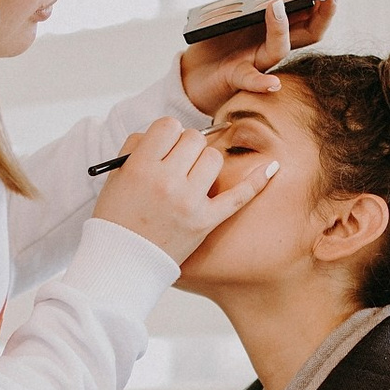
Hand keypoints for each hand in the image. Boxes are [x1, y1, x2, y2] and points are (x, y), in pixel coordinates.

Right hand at [93, 116, 277, 263]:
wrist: (122, 263)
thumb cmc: (117, 217)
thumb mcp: (116, 177)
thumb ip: (137, 147)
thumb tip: (166, 132)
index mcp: (140, 167)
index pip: (168, 126)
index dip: (167, 133)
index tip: (164, 147)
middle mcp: (167, 182)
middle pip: (193, 139)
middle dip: (186, 146)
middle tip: (177, 163)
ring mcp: (189, 202)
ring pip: (213, 158)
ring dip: (204, 163)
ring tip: (191, 180)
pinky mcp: (206, 222)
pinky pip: (239, 196)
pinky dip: (257, 181)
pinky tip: (273, 167)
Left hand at [179, 0, 341, 115]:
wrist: (193, 72)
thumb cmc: (219, 43)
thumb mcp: (241, 12)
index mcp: (278, 29)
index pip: (311, 15)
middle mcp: (273, 47)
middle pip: (310, 32)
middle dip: (325, 11)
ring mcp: (257, 62)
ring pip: (280, 48)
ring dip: (281, 27)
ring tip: (277, 5)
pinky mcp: (236, 77)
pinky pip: (251, 80)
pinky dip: (262, 82)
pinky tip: (273, 84)